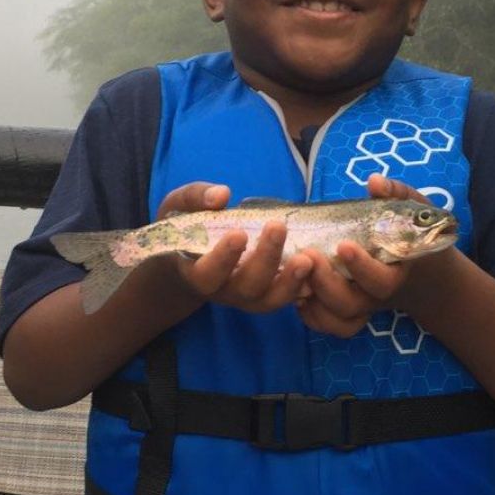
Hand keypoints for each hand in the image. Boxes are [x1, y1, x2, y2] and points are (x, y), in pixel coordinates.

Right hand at [154, 182, 310, 313]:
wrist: (188, 259)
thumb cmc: (183, 228)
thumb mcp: (177, 208)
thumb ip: (194, 199)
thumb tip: (222, 194)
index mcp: (196, 272)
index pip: (207, 274)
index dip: (223, 258)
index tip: (239, 233)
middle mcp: (223, 291)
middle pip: (246, 287)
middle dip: (265, 259)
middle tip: (278, 227)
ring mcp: (246, 297)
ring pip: (270, 300)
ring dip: (290, 282)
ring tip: (308, 258)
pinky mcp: (266, 294)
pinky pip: (286, 297)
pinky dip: (302, 286)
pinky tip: (316, 267)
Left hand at [295, 174, 435, 336]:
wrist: (416, 268)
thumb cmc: (407, 230)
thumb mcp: (408, 208)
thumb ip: (395, 194)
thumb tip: (375, 182)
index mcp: (396, 272)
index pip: (381, 280)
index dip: (361, 267)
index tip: (343, 244)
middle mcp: (376, 295)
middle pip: (350, 303)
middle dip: (325, 282)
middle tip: (307, 255)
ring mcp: (360, 306)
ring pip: (336, 318)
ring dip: (313, 299)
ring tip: (295, 270)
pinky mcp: (345, 312)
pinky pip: (327, 325)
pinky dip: (311, 316)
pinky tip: (297, 292)